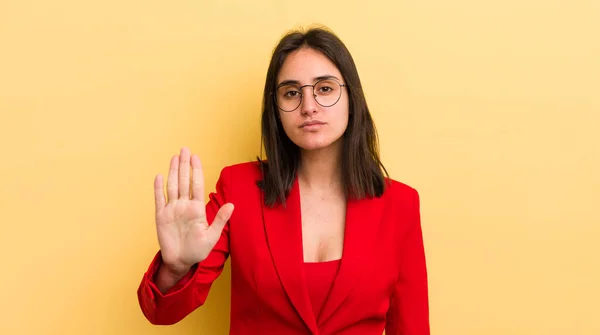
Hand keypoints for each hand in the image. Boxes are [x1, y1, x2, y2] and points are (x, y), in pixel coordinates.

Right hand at [153, 147, 233, 274]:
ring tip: (174, 157)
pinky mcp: (161, 217)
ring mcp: (172, 210)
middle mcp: (184, 206)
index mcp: (197, 209)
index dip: (196, 171)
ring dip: (172, 172)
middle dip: (184, 165)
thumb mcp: (212, 236)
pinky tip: (159, 176)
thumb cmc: (198, 250)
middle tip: (185, 149)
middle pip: (184, 181)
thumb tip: (232, 205)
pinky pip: (159, 200)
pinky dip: (158, 189)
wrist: (181, 262)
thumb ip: (220, 219)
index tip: (196, 157)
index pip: (197, 185)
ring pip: (172, 186)